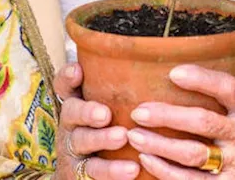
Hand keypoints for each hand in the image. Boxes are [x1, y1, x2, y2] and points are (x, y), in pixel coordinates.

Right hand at [56, 63, 140, 179]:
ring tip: (122, 136)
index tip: (78, 70)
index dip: (67, 77)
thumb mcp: (111, 106)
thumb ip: (124, 88)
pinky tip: (131, 169)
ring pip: (82, 141)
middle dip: (87, 111)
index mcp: (78, 103)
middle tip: (105, 113)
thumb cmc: (108, 128)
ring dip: (101, 139)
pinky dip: (111, 170)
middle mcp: (71, 123)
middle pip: (71, 112)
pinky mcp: (78, 172)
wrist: (85, 174)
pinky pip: (93, 171)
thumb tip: (169, 64)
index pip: (65, 86)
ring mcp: (73, 148)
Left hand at [125, 20, 234, 179]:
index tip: (173, 72)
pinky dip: (166, 173)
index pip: (229, 89)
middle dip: (168, 117)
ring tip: (134, 135)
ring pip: (193, 155)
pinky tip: (146, 161)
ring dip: (160, 146)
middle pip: (204, 123)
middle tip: (138, 110)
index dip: (202, 80)